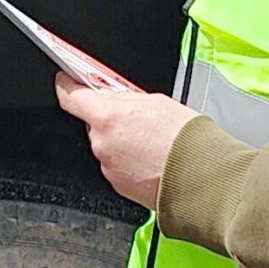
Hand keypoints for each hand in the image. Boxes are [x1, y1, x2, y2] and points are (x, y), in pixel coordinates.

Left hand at [56, 73, 198, 209]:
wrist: (202, 177)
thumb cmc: (185, 139)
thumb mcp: (156, 101)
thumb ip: (126, 98)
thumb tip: (113, 95)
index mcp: (107, 117)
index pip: (70, 96)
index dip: (67, 86)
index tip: (66, 81)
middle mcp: (101, 144)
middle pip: (94, 124)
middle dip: (110, 120)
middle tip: (136, 120)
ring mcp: (109, 167)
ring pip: (107, 146)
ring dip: (122, 142)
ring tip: (151, 143)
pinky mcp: (119, 186)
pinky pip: (117, 167)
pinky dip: (130, 162)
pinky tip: (151, 159)